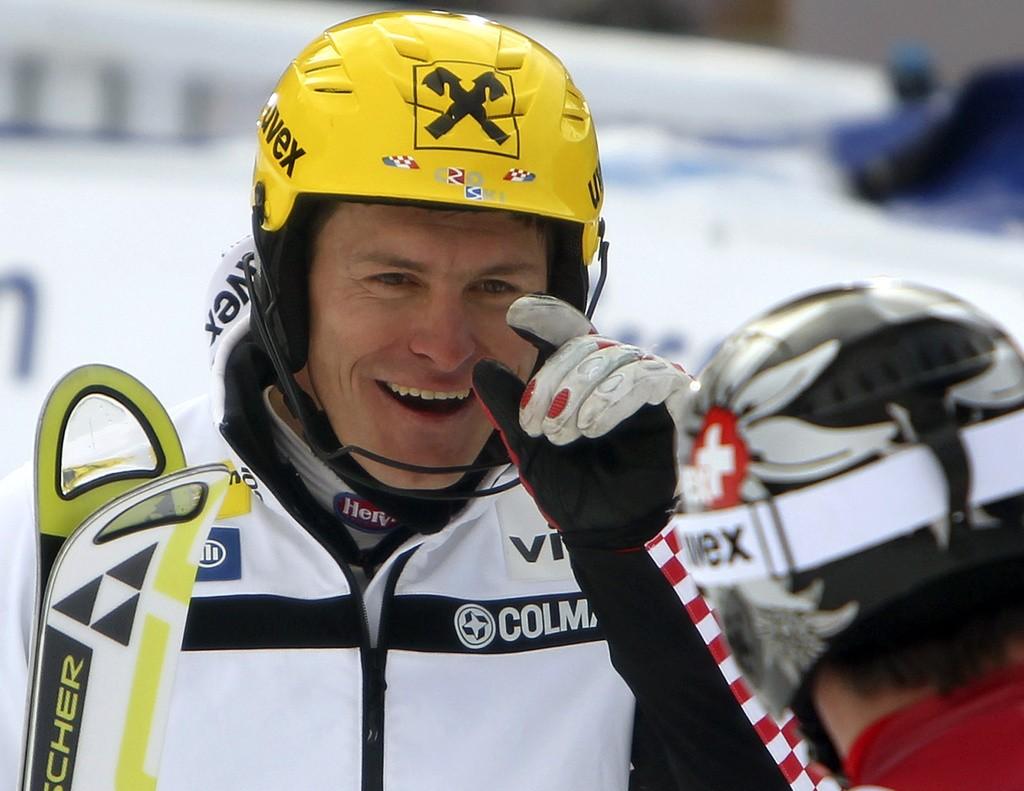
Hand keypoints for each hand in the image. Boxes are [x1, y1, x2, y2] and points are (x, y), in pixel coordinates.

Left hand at [473, 295, 691, 548]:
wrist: (601, 531)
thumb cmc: (570, 488)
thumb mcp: (527, 446)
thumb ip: (508, 407)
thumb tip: (482, 367)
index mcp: (581, 376)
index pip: (566, 331)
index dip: (543, 316)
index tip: (515, 314)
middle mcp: (615, 372)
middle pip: (583, 345)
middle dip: (552, 381)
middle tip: (536, 426)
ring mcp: (646, 382)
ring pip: (613, 357)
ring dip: (580, 393)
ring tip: (562, 434)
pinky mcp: (674, 400)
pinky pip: (646, 377)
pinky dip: (612, 398)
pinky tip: (591, 427)